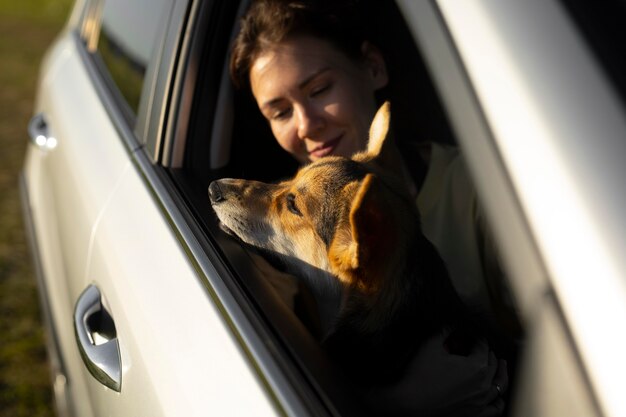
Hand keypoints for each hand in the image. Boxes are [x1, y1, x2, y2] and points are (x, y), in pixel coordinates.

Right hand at [363, 330, 507, 416]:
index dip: (476, 337)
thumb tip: (451, 325)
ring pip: (499, 385)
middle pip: (492, 363)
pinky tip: (498, 395)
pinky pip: (495, 408)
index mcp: (476, 366)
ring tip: (500, 364)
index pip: (482, 345)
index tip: (471, 334)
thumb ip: (444, 331)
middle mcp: (483, 384)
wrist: (410, 403)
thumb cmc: (419, 375)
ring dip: (500, 372)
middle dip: (487, 352)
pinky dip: (499, 400)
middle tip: (479, 346)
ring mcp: (481, 401)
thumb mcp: (430, 346)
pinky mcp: (475, 414)